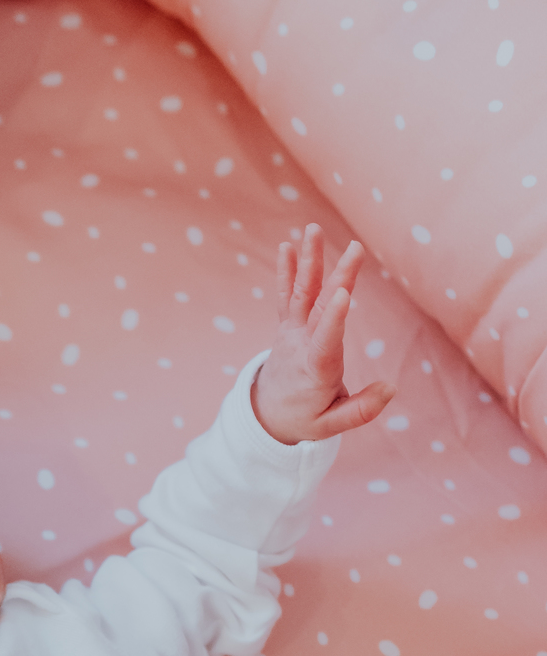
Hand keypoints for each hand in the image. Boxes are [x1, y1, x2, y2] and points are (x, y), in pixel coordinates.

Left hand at [251, 224, 394, 444]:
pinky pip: (286, 296)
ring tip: (312, 230)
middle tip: (354, 248)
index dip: (333, 320)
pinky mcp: (286, 326)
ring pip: (301, 294)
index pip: (325, 343)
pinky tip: (288, 245)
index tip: (343, 294)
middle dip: (338, 278)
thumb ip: (360, 410)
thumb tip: (390, 389)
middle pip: (320, 309)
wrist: (266, 414)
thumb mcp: (331, 425)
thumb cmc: (304, 418)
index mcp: (315, 371)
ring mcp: (291, 333)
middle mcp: (301, 346)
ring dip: (309, 261)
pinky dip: (286, 271)